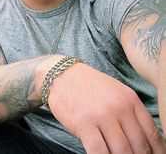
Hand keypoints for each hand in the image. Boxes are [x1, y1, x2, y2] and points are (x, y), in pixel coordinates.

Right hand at [48, 63, 165, 153]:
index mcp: (130, 99)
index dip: (156, 151)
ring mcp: (102, 115)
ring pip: (122, 151)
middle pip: (139, 145)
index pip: (152, 132)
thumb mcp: (116, 91)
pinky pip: (99, 151)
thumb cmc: (89, 85)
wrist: (63, 74)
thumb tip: (141, 138)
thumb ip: (129, 111)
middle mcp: (120, 107)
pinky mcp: (85, 123)